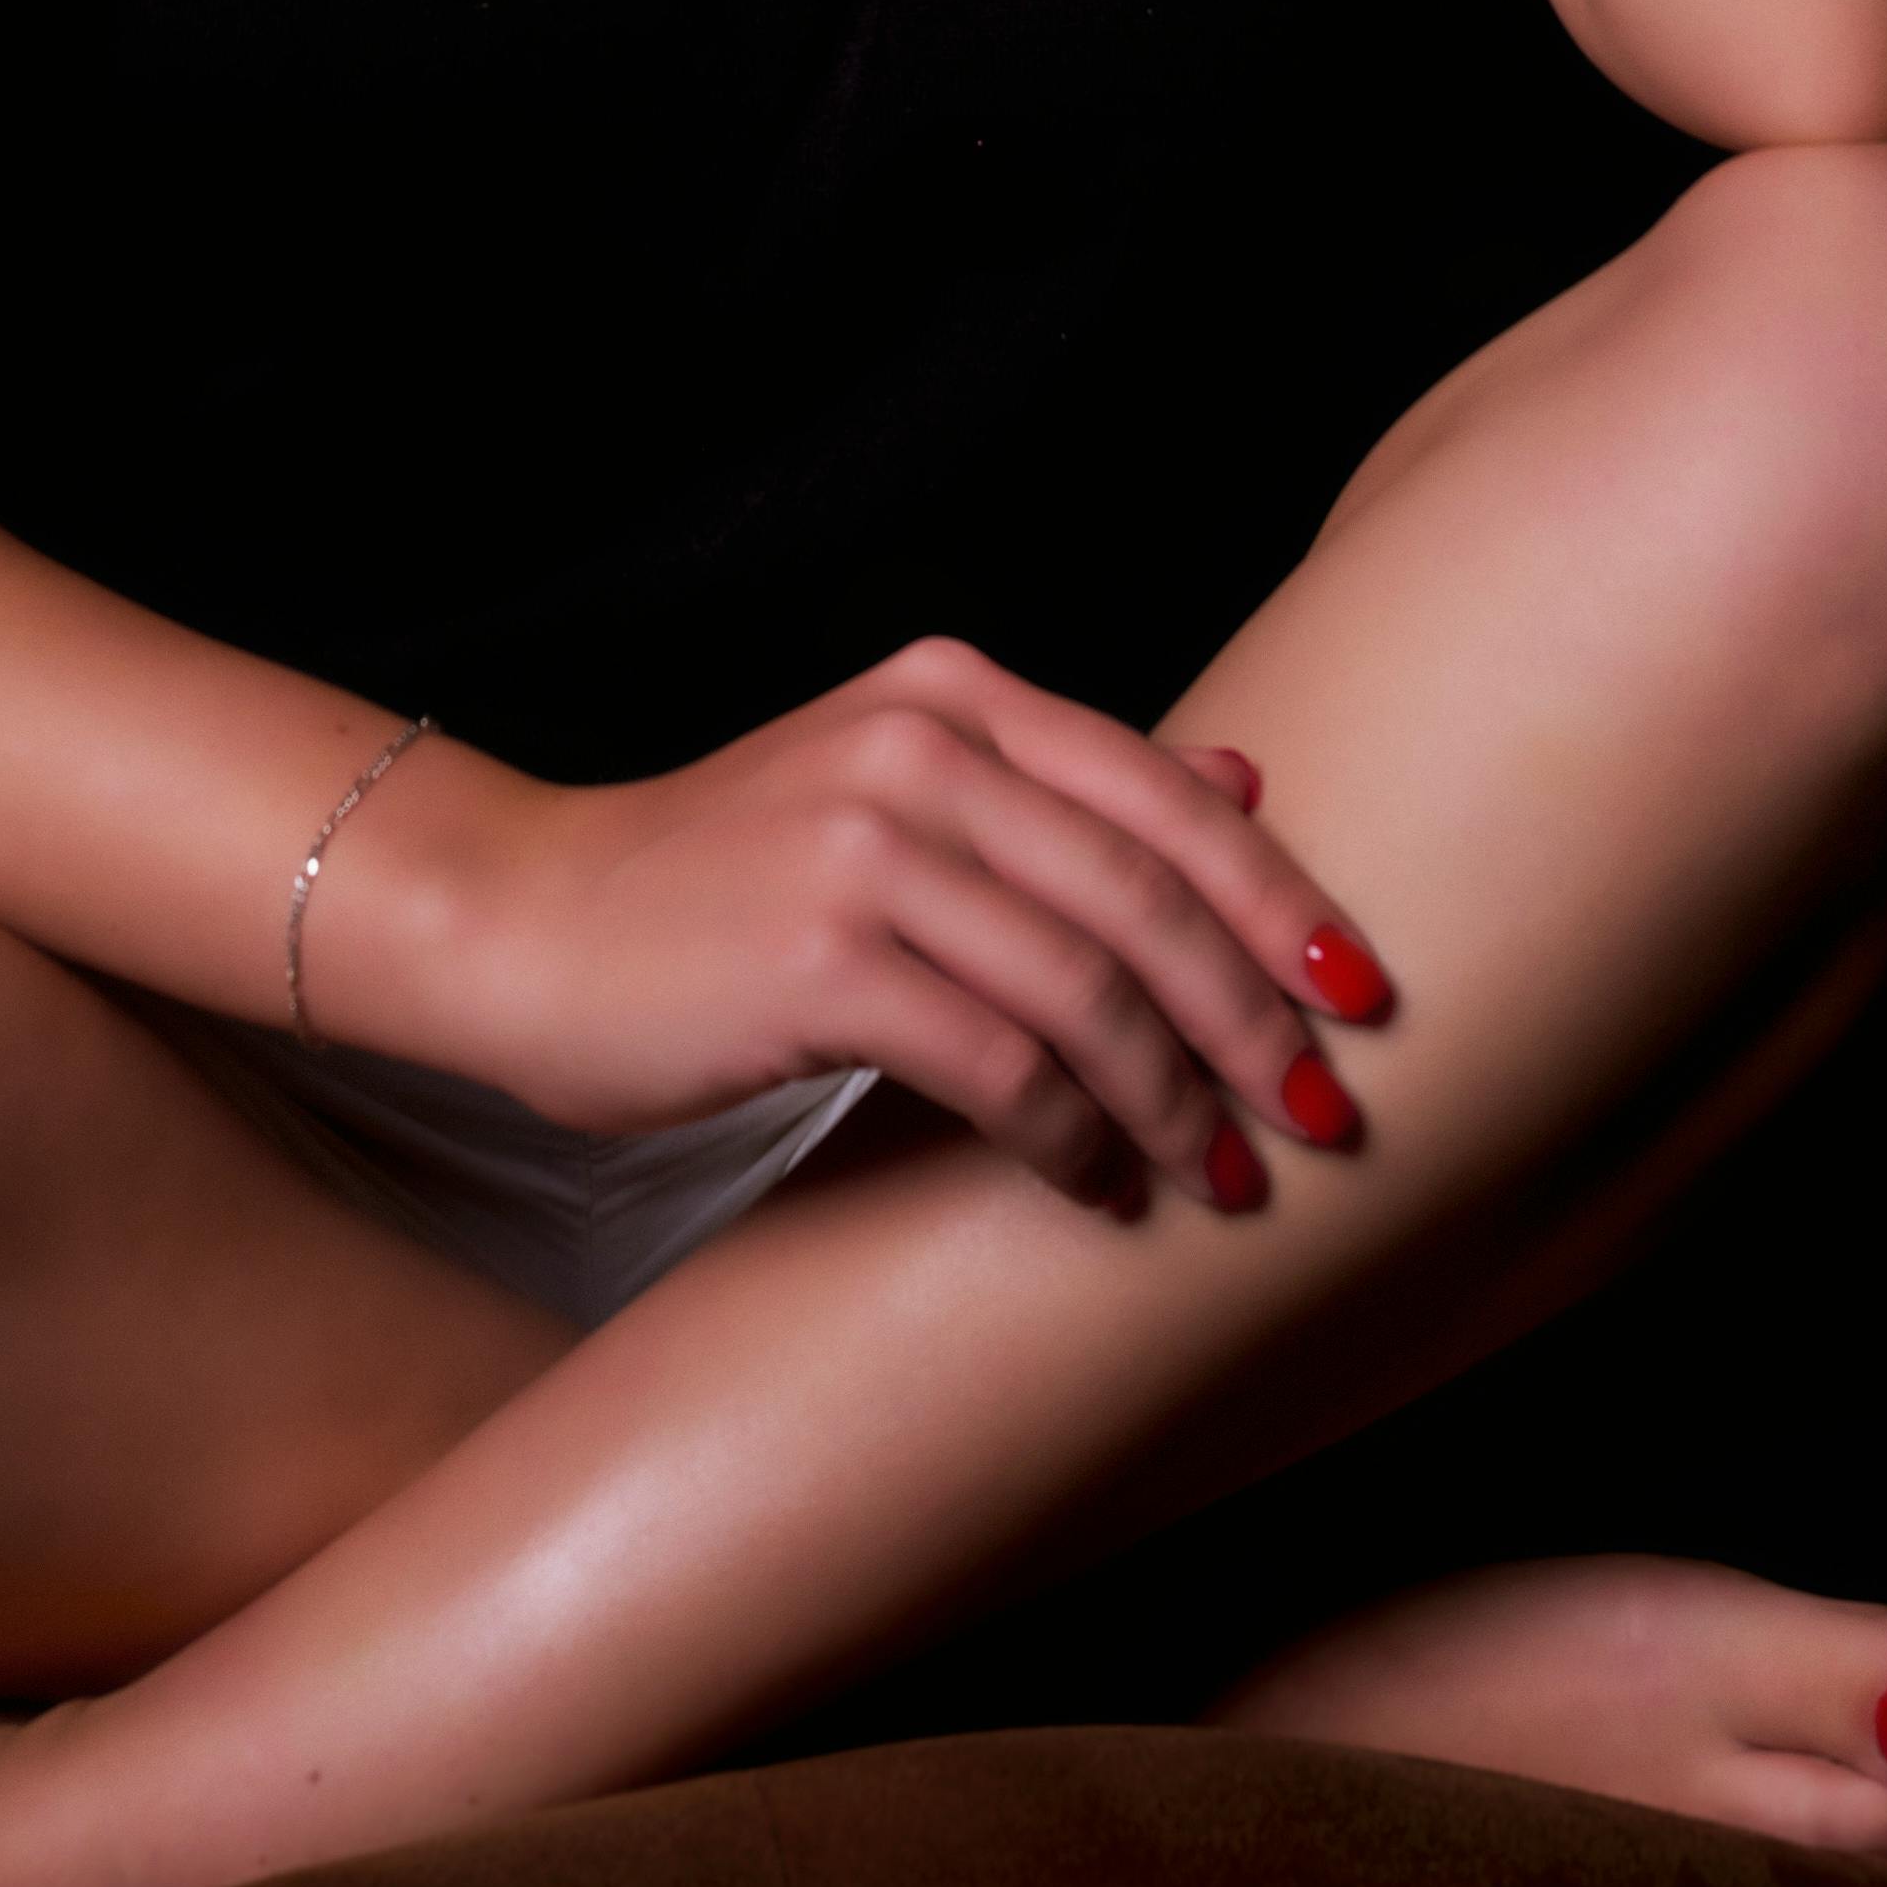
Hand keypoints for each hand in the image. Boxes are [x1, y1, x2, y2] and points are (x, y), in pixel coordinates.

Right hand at [362, 637, 1391, 1206]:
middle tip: (1322, 1116)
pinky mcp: (816, 959)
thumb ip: (1061, 783)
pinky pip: (1000, 1067)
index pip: (1169, 798)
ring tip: (1223, 1180)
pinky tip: (1097, 1191)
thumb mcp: (895, 790)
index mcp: (953, 695)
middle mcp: (919, 750)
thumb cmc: (718, 877)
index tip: (1363, 995)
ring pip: (1087, 989)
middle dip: (1254, 1022)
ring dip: (1176, 1103)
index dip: (1281, 902)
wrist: (523, 919)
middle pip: (1148, 897)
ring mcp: (864, 848)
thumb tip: (1247, 770)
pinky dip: (1073, 1143)